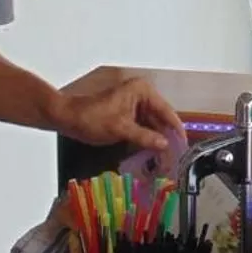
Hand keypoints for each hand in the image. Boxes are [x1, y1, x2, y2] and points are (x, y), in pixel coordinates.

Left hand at [50, 68, 185, 152]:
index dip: (176, 131)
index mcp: (143, 91)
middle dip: (168, 139)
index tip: (184, 148)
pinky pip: (144, 129)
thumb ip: (145, 137)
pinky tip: (153, 156)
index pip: (167, 112)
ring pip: (154, 126)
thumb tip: (166, 146)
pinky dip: (148, 141)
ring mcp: (136, 106)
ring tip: (167, 161)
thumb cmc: (92, 118)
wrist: (67, 118)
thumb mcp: (120, 129)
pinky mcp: (129, 116)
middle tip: (176, 159)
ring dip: (158, 142)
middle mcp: (143, 96)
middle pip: (162, 120)